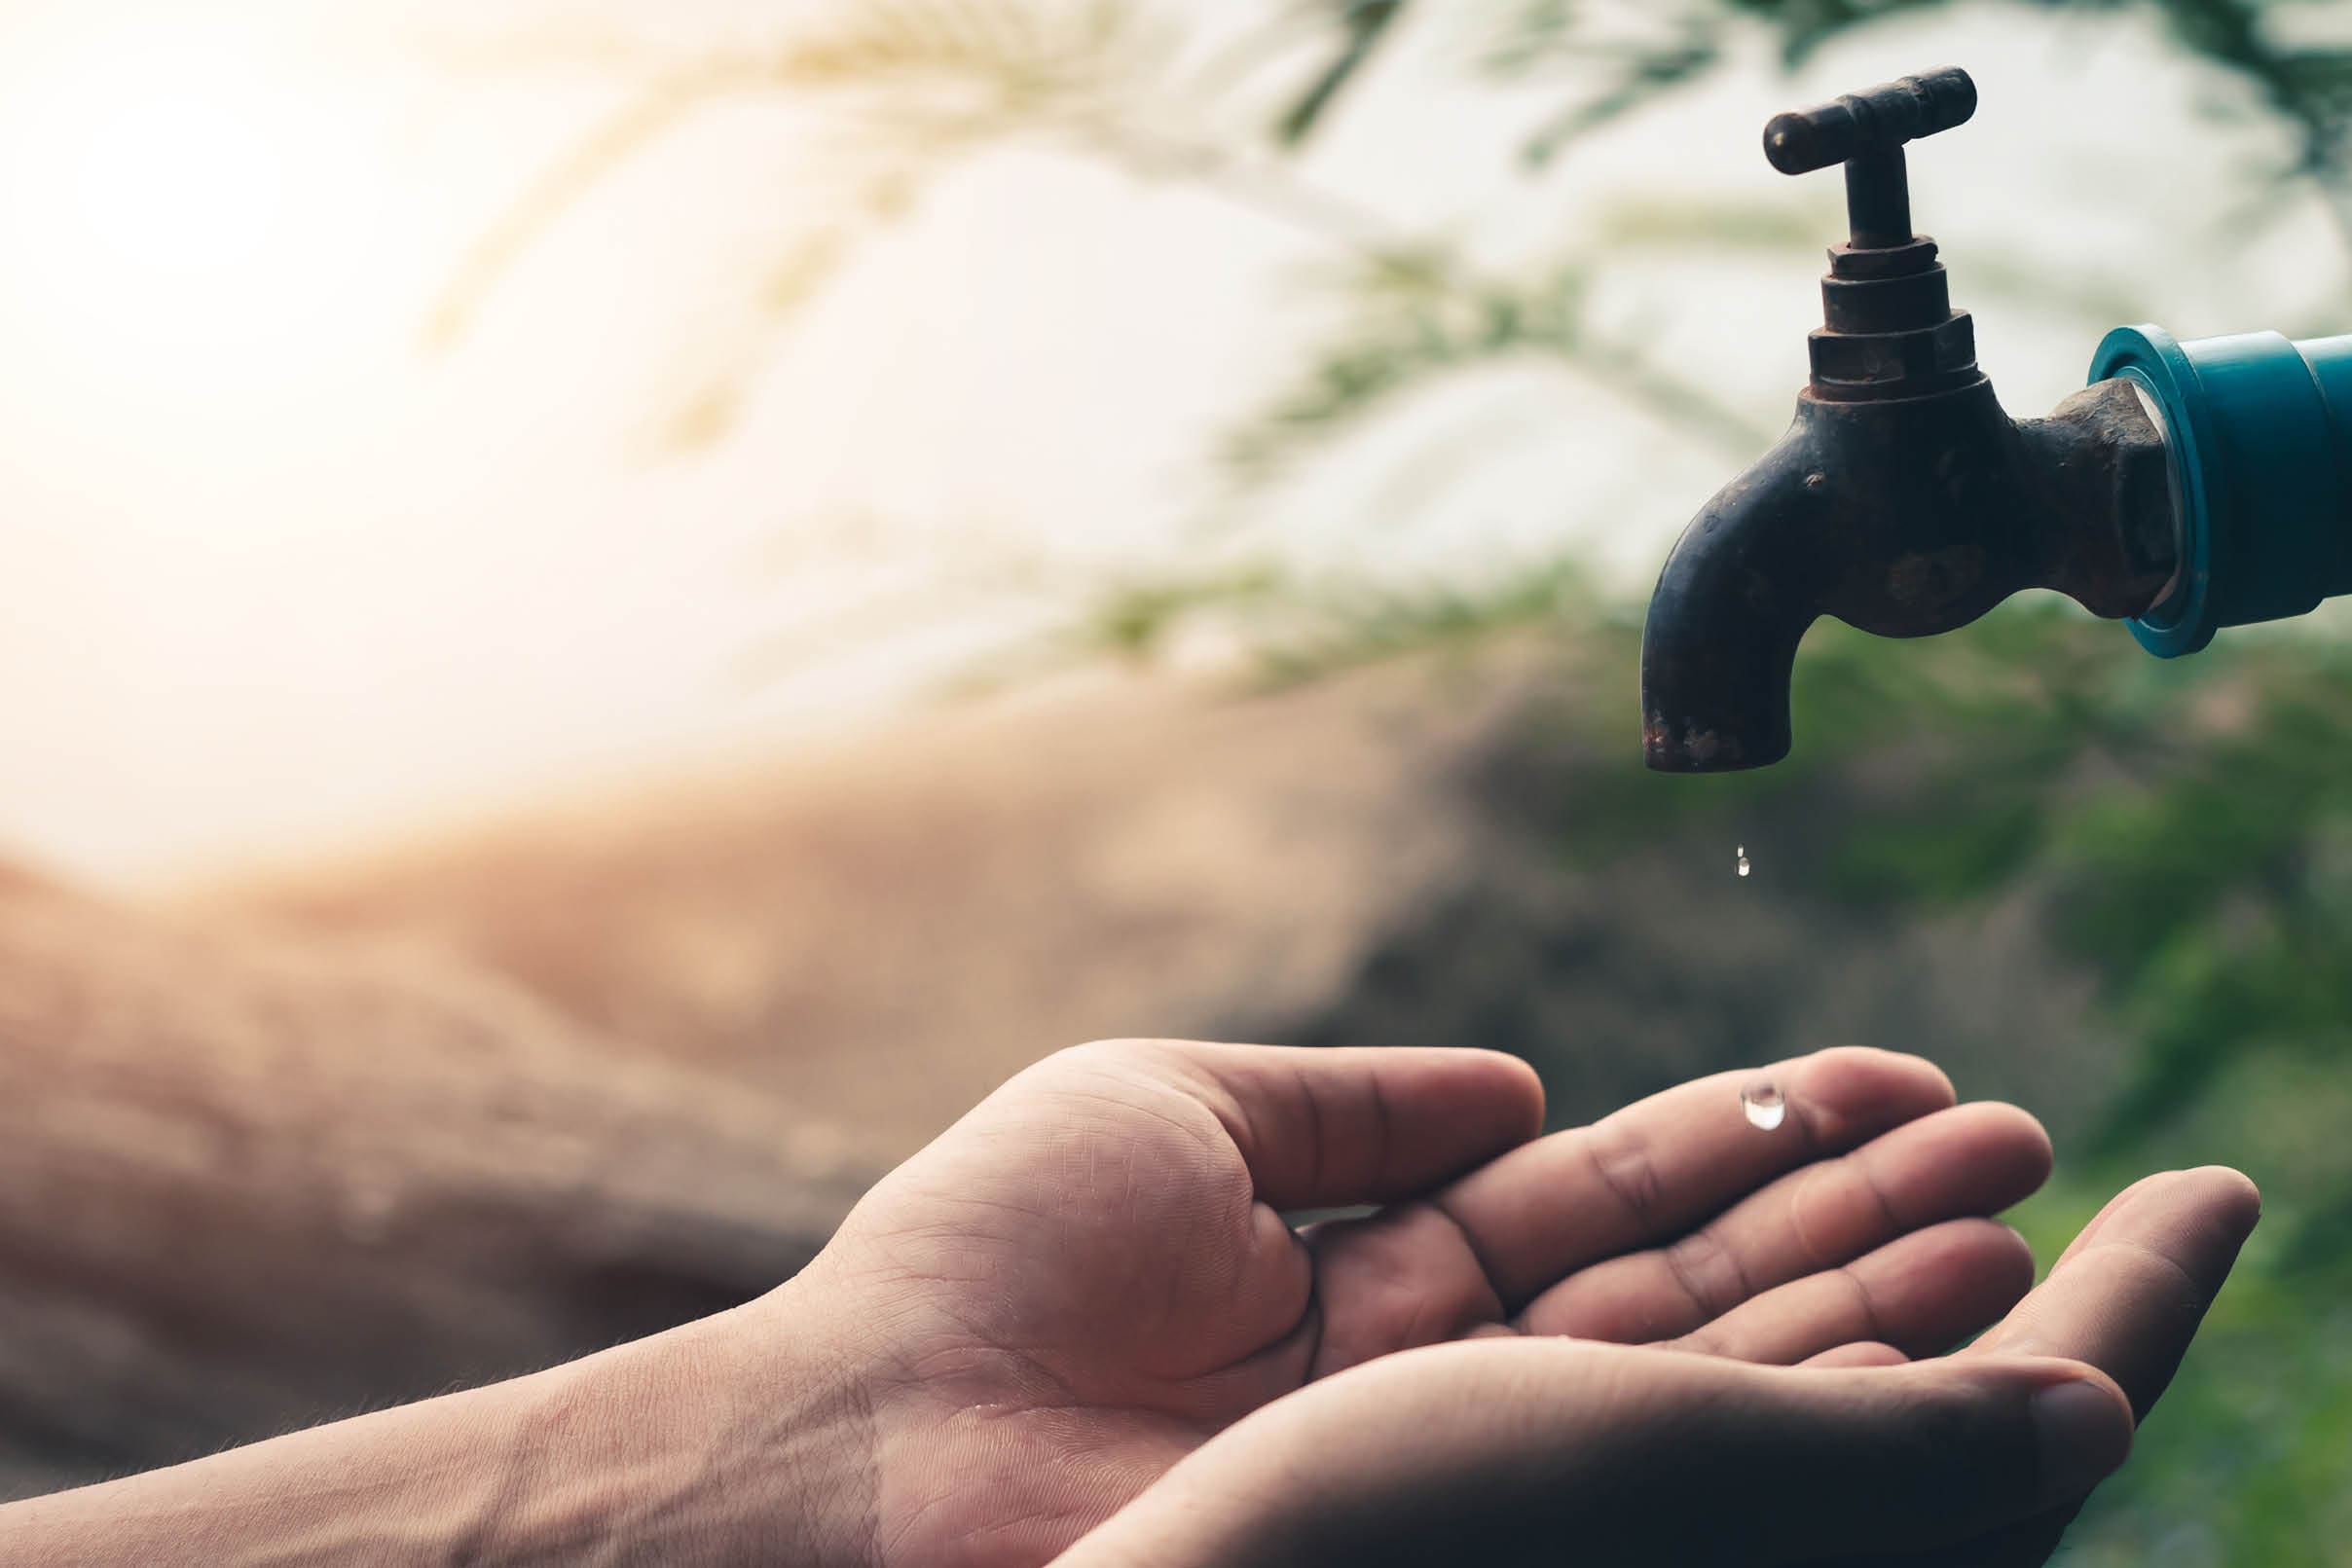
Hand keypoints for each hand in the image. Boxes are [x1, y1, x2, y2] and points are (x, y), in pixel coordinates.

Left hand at [773, 1039, 2066, 1565]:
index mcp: (1369, 1268)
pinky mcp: (1442, 1531)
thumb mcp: (1177, 1117)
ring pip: (1690, 1372)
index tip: (1886, 1082)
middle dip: (1846, 1214)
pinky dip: (1773, 1395)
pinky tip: (1904, 1331)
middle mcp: (1433, 1381)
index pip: (1603, 1194)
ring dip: (1854, 1294)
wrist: (865, 1453)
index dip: (1748, 1137)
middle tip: (2009, 1141)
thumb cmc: (982, 1267)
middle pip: (1682, 1283)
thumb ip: (1356, 1107)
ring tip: (2005, 1218)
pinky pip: (1630, 1453)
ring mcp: (1444, 1467)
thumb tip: (1520, 1082)